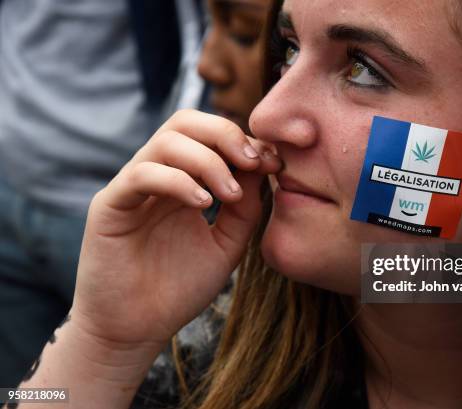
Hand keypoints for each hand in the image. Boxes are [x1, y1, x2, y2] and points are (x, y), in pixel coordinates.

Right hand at [70, 109, 280, 353]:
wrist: (136, 330)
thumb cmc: (178, 289)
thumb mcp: (226, 245)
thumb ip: (245, 209)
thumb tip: (261, 168)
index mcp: (184, 181)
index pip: (210, 137)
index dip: (245, 141)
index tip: (275, 162)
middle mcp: (157, 176)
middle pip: (185, 122)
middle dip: (225, 134)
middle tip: (253, 161)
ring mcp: (132, 187)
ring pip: (166, 141)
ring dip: (207, 160)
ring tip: (230, 194)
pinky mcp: (109, 205)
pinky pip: (141, 174)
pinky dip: (177, 181)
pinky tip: (202, 205)